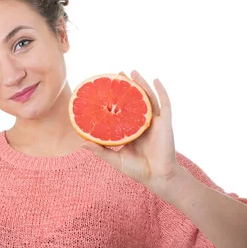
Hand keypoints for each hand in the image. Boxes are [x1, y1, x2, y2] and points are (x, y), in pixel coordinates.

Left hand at [81, 70, 181, 190]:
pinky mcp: (165, 123)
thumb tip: (81, 144)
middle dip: (128, 86)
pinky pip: (164, 104)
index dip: (116, 99)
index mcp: (131, 129)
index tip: (107, 88)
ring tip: (133, 71)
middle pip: (135, 99)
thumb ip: (100, 151)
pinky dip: (161, 91)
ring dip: (141, 83)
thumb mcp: (114, 159)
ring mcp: (155, 121)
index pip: (122, 110)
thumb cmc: (137, 170)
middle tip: (118, 73)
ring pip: (148, 97)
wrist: (157, 177)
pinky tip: (156, 80)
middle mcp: (143, 122)